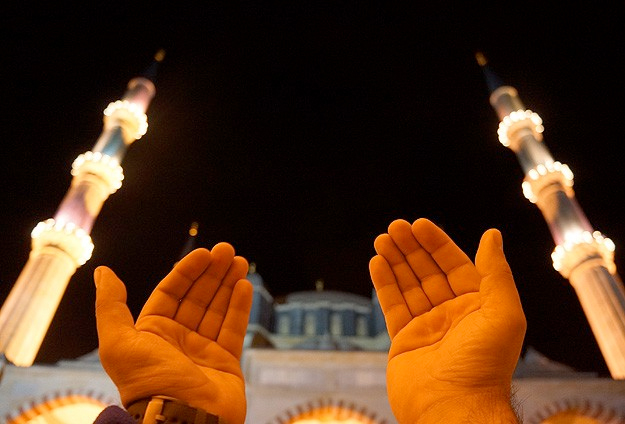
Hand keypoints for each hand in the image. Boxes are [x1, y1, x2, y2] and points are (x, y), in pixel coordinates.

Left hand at [94, 243, 252, 423]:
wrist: (183, 420)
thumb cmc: (148, 383)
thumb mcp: (119, 343)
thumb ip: (111, 306)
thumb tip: (103, 270)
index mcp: (152, 333)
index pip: (171, 293)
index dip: (187, 271)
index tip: (204, 253)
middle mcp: (177, 340)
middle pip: (198, 297)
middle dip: (212, 273)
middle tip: (227, 250)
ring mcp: (203, 351)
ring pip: (218, 309)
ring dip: (228, 284)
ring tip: (240, 261)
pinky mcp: (225, 362)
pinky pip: (233, 329)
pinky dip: (239, 307)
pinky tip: (244, 285)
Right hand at [369, 218, 525, 422]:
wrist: (454, 409)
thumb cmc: (484, 365)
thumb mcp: (502, 314)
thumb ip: (496, 273)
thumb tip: (492, 235)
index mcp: (477, 306)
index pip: (455, 266)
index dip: (437, 244)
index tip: (419, 225)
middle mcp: (451, 314)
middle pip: (427, 272)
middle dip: (411, 248)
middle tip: (394, 227)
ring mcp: (426, 327)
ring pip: (407, 285)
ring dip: (395, 261)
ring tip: (382, 239)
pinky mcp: (404, 341)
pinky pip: (393, 306)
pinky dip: (384, 284)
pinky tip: (376, 263)